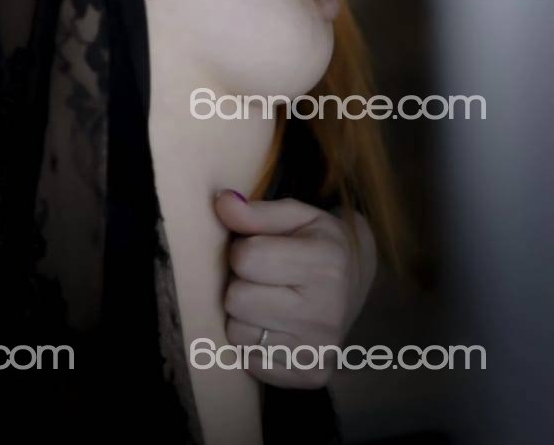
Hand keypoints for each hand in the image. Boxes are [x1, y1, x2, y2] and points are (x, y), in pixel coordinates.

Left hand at [213, 190, 376, 387]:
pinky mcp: (311, 375)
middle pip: (237, 299)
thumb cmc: (318, 243)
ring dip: (245, 316)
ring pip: (238, 333)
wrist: (356, 281)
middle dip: (241, 284)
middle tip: (264, 278)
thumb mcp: (296, 217)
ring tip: (269, 300)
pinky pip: (251, 362)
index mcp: (325, 263)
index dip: (242, 250)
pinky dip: (255, 345)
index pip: (246, 259)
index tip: (260, 249)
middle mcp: (326, 311)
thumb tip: (221, 202)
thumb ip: (257, 212)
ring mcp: (320, 348)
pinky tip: (275, 327)